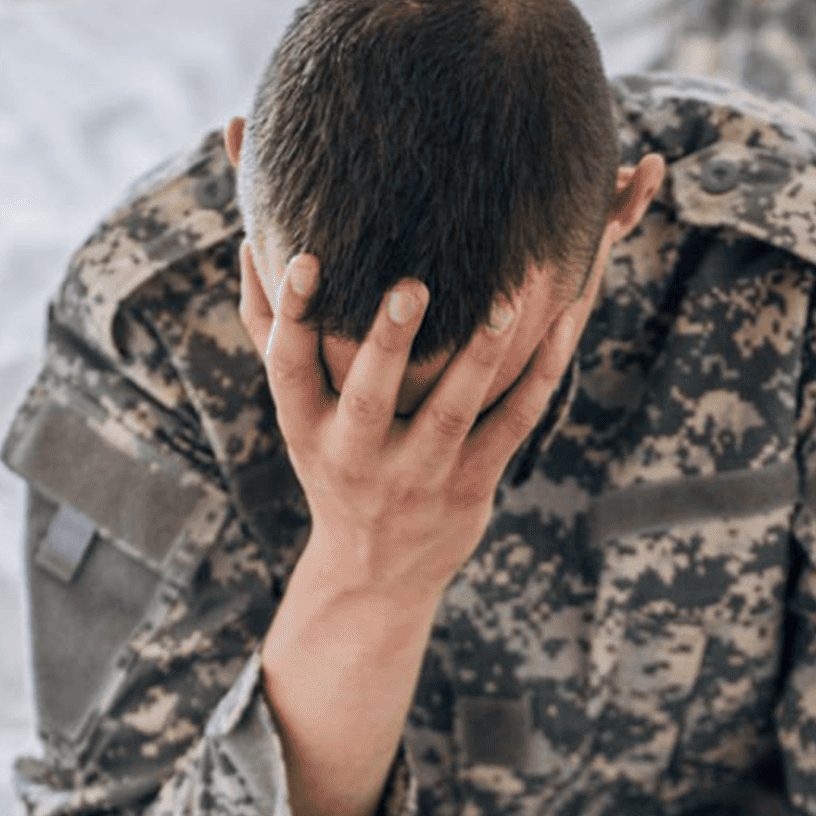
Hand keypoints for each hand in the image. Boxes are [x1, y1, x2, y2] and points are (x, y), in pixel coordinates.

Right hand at [236, 244, 584, 604]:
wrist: (378, 572)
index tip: (303, 261)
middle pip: (370, 396)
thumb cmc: (335, 464)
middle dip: (389, 342)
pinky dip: (541, 375)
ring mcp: (418, 474)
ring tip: (503, 302)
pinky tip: (565, 323)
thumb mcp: (295, 414)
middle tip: (410, 285)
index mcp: (306, 428)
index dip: (293, 316)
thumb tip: (250, 243)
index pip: (289, 369)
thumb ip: (270, 332)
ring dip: (478, 357)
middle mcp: (357, 455)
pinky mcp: (471, 483)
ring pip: (450, 411)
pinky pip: (512, 424)